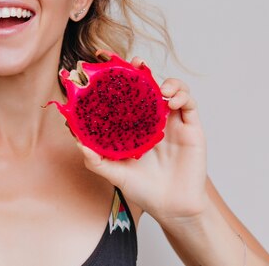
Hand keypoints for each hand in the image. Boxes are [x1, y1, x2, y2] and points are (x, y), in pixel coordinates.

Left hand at [79, 58, 207, 224]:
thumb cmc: (142, 190)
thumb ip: (96, 160)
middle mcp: (152, 118)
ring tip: (158, 89)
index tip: (104, 60)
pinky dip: (181, 95)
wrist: (171, 207)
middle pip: (148, 84)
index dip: (118, 76)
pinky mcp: (190, 127)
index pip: (125, 93)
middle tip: (133, 63)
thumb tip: (78, 142)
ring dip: (165, 81)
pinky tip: (170, 102)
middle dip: (140, 69)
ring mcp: (172, 121)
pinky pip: (188, 103)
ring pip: (171, 88)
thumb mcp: (114, 174)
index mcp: (133, 124)